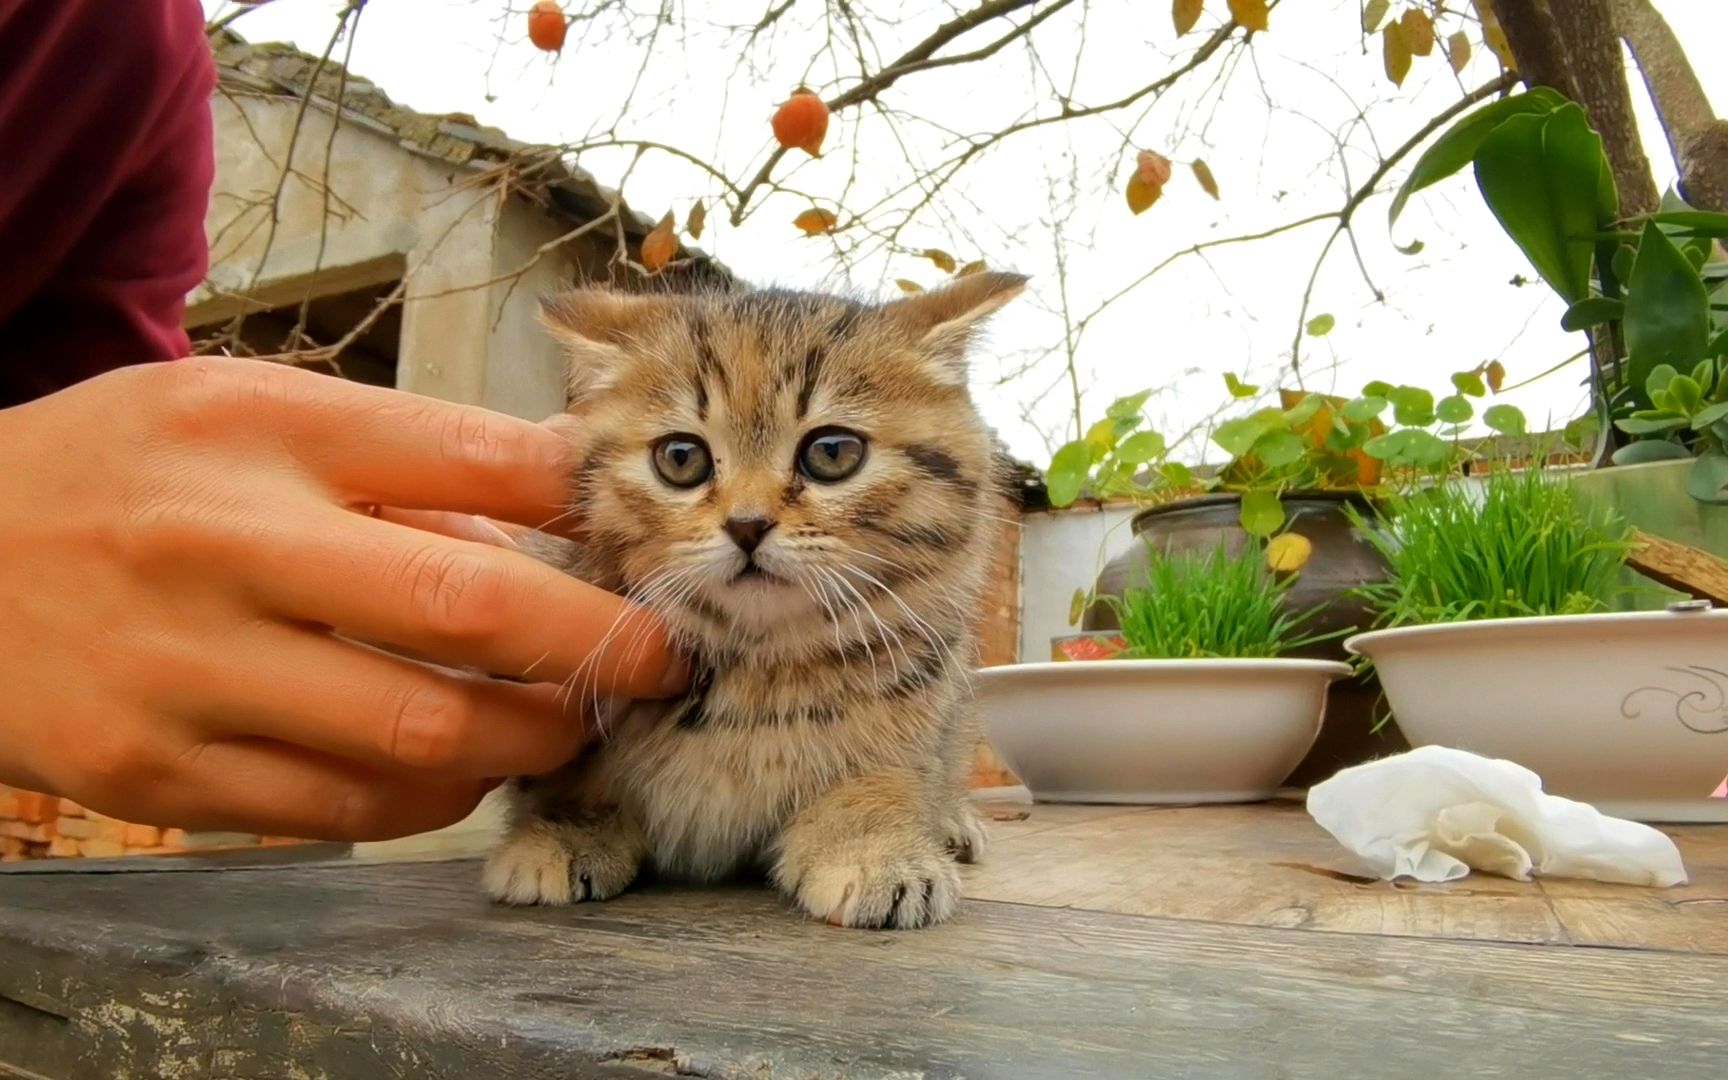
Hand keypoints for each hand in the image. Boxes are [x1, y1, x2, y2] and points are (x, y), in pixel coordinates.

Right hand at [0, 358, 685, 840]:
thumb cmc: (121, 473)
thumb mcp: (245, 410)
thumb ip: (403, 450)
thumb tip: (566, 492)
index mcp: (257, 429)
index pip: (469, 455)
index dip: (589, 506)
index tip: (654, 549)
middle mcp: (223, 544)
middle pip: (467, 602)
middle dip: (596, 644)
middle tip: (658, 662)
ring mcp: (184, 671)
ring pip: (420, 729)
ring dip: (528, 735)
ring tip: (564, 719)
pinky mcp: (160, 774)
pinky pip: (346, 804)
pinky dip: (434, 789)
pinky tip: (462, 760)